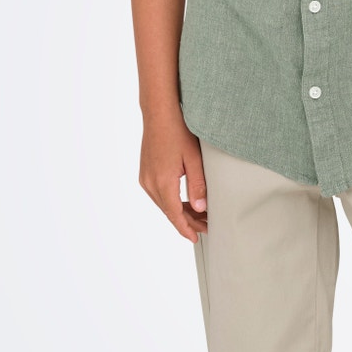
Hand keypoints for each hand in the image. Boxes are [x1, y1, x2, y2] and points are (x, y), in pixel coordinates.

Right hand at [139, 106, 208, 242]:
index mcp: (163, 182)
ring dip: (180, 212)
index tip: (195, 238)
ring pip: (164, 204)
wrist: (159, 113)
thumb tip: (200, 209)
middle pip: (169, 211)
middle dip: (187, 222)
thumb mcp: (194, 159)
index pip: (175, 215)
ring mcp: (145, 178)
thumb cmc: (178, 131)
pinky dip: (172, 201)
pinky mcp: (145, 173)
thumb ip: (198, 186)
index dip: (186, 229)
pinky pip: (158, 194)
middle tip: (206, 226)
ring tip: (199, 215)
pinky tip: (185, 202)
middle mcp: (150, 183)